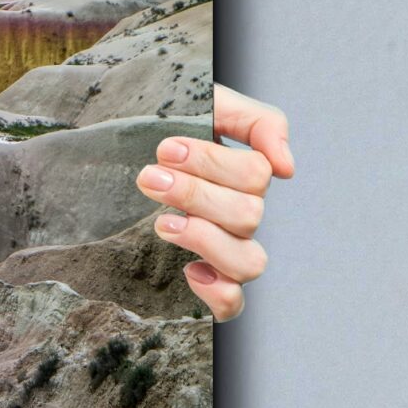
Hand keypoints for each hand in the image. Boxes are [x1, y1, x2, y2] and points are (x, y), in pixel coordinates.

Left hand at [135, 83, 293, 322]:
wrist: (120, 141)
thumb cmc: (170, 123)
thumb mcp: (212, 103)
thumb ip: (258, 122)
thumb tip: (286, 168)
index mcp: (246, 173)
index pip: (255, 175)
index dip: (211, 163)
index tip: (167, 149)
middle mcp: (242, 213)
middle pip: (248, 216)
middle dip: (194, 194)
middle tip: (150, 177)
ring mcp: (227, 247)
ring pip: (248, 262)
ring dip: (205, 239)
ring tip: (163, 222)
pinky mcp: (207, 276)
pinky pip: (233, 304)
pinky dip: (218, 294)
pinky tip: (191, 271)